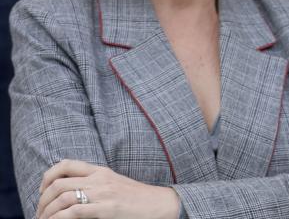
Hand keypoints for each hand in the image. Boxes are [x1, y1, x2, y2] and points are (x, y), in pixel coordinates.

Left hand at [36, 159, 178, 218]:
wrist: (159, 204)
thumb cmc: (137, 198)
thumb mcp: (114, 183)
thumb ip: (95, 183)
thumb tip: (72, 190)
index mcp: (100, 171)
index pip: (65, 164)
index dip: (47, 177)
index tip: (42, 192)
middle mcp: (98, 179)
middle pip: (58, 184)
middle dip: (42, 201)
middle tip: (39, 213)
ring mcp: (102, 194)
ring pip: (62, 198)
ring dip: (47, 212)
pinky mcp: (106, 209)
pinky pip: (73, 212)